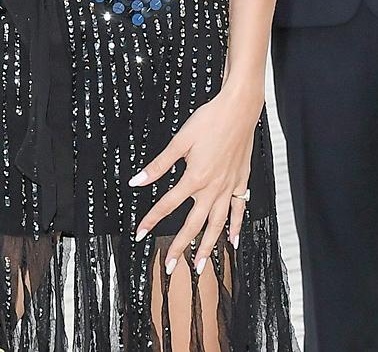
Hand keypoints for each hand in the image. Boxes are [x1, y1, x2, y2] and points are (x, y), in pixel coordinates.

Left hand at [130, 90, 260, 274]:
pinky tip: (232, 240)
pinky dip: (236, 226)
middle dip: (181, 247)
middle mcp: (213, 187)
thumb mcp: (180, 141)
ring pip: (218, 223)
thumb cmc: (210, 120)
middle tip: (171, 268)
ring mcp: (229, 186)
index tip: (139, 235)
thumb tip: (136, 181)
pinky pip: (239, 208)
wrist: (240, 109)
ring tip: (200, 265)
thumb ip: (158, 165)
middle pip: (194, 224)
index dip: (151, 221)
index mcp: (195, 178)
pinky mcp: (241, 180)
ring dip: (208, 246)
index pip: (168, 205)